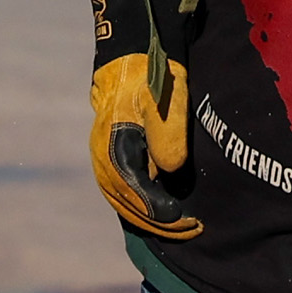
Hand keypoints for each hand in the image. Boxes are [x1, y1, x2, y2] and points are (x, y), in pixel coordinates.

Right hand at [88, 54, 197, 237]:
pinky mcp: (110, 161)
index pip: (131, 186)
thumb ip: (167, 132)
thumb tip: (168, 169)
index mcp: (114, 141)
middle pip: (124, 201)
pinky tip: (162, 217)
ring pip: (121, 202)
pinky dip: (140, 210)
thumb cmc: (153, 80)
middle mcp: (102, 154)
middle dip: (156, 221)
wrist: (132, 64)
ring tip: (180, 227)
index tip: (180, 216)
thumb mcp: (165, 99)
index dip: (154, 207)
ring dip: (149, 220)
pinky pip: (121, 194)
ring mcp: (103, 159)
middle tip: (189, 228)